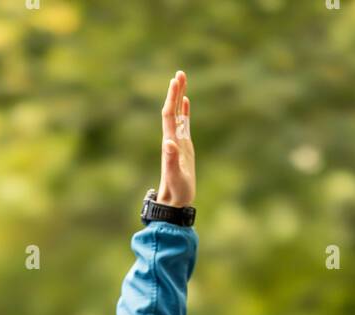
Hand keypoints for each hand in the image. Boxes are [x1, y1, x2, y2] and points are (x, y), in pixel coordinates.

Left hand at [156, 70, 194, 207]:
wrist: (175, 202)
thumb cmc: (176, 191)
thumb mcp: (175, 176)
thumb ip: (171, 160)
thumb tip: (169, 142)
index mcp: (170, 143)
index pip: (169, 115)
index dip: (171, 98)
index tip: (175, 81)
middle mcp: (172, 139)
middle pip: (172, 110)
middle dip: (175, 92)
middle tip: (180, 73)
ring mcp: (178, 142)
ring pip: (178, 114)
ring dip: (179, 97)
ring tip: (182, 79)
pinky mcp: (184, 147)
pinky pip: (184, 124)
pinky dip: (185, 112)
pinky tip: (186, 101)